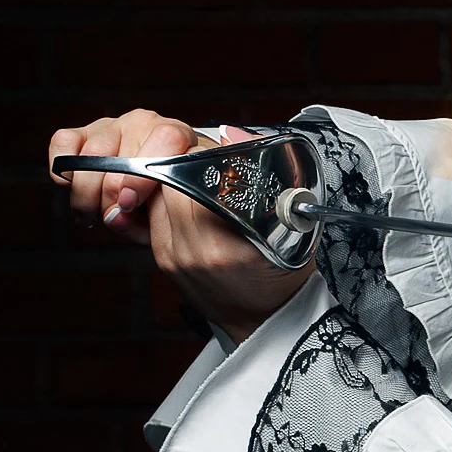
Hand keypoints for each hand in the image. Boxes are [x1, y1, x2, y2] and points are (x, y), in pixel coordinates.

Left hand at [48, 111, 314, 344]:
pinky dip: (170, 204)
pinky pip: (155, 217)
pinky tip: (193, 205)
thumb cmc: (287, 266)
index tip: (217, 154)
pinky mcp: (164, 260)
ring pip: (156, 199)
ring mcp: (175, 257)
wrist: (266, 318)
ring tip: (202, 184)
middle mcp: (195, 251)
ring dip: (174, 184)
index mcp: (229, 243)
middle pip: (169, 185)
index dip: (201, 157)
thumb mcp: (295, 219)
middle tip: (208, 163)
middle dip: (185, 166)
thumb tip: (233, 133)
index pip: (192, 179)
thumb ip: (267, 173)